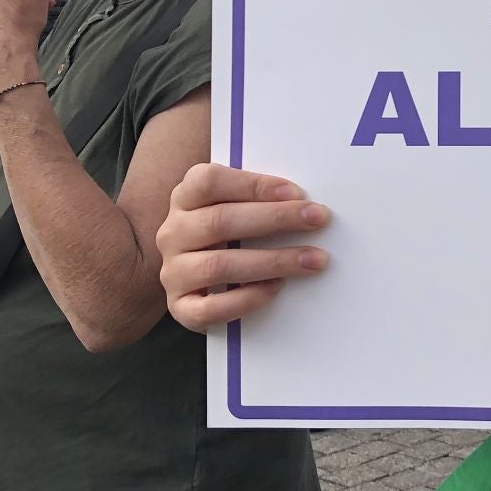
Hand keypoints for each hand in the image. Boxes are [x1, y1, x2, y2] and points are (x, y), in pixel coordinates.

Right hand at [156, 163, 330, 331]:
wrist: (199, 280)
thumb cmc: (230, 234)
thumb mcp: (236, 206)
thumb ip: (259, 198)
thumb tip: (305, 200)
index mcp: (184, 198)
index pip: (209, 182)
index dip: (253, 184)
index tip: (296, 192)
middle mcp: (173, 233)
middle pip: (220, 221)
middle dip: (276, 218)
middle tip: (318, 218)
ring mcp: (174, 272)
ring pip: (219, 266)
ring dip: (273, 261)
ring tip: (313, 260)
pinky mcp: (181, 308)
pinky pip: (211, 308)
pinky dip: (247, 298)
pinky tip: (277, 287)